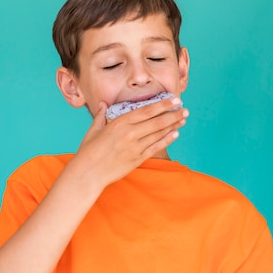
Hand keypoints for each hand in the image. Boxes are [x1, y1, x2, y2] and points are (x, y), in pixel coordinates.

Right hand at [66, 97, 187, 188]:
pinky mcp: (138, 159)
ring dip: (173, 125)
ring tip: (183, 119)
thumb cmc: (88, 151)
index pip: (146, 111)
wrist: (88, 173)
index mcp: (119, 123)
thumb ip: (101, 115)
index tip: (174, 99)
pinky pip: (156, 147)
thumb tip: (103, 104)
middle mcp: (130, 133)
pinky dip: (167, 140)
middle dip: (173, 114)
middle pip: (157, 121)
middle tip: (184, 109)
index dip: (163, 105)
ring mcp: (135, 147)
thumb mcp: (93, 130)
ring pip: (159, 133)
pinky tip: (175, 134)